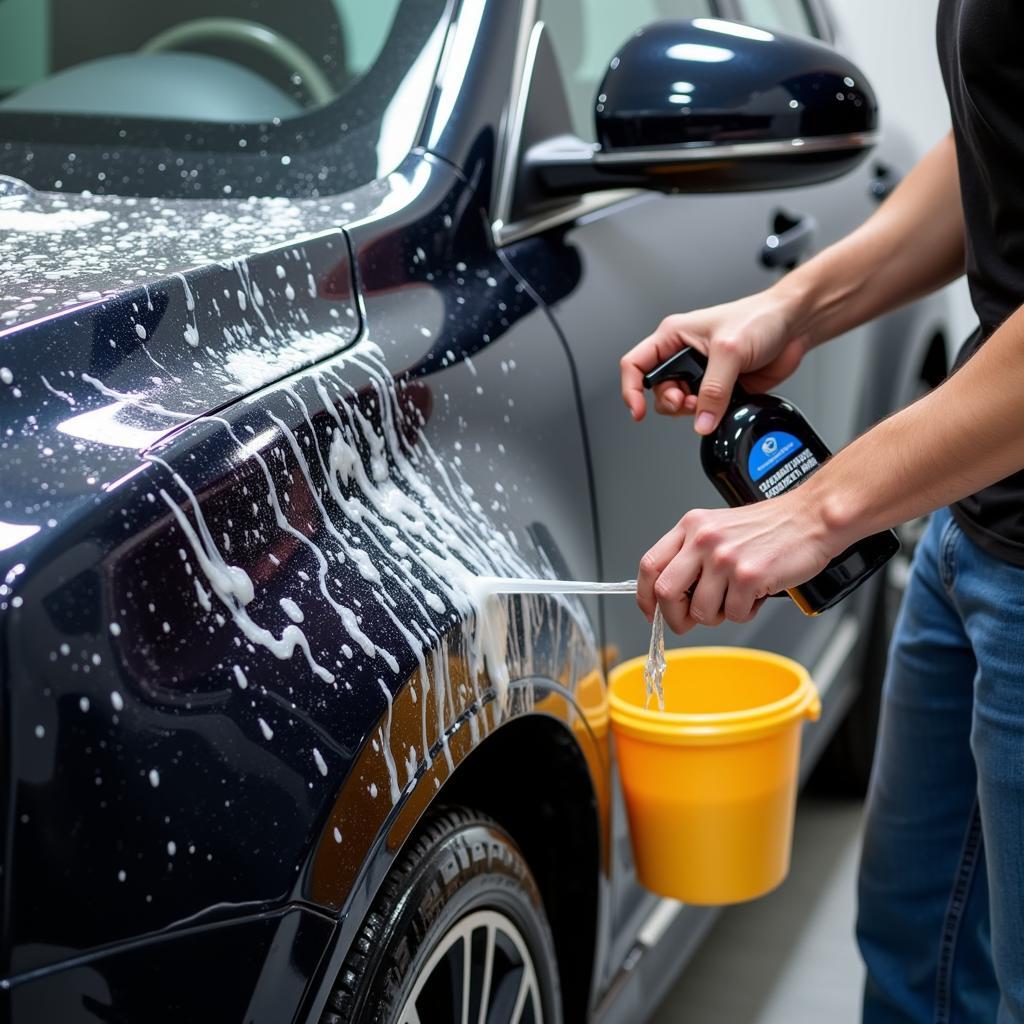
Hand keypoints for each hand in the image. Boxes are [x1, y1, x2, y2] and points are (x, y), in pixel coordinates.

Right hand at [620, 288, 809, 434]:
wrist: (793, 326)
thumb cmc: (760, 318)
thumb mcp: (729, 351)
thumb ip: (713, 390)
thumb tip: (701, 421)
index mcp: (673, 336)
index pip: (636, 364)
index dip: (631, 390)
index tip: (638, 410)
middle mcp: (682, 355)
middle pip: (657, 391)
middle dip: (670, 403)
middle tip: (688, 403)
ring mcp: (701, 374)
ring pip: (679, 404)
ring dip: (690, 411)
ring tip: (706, 404)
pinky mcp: (720, 389)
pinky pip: (704, 411)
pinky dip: (708, 416)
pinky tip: (720, 408)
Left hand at [637, 489, 837, 633]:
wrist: (812, 517)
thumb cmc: (771, 526)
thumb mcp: (719, 527)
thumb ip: (692, 554)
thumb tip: (670, 595)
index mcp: (691, 526)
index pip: (649, 565)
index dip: (645, 596)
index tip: (651, 611)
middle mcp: (702, 540)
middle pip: (665, 593)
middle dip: (675, 617)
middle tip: (690, 621)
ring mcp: (724, 558)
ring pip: (701, 611)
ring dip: (719, 615)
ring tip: (736, 597)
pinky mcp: (749, 576)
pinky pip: (735, 614)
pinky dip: (746, 612)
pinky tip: (756, 594)